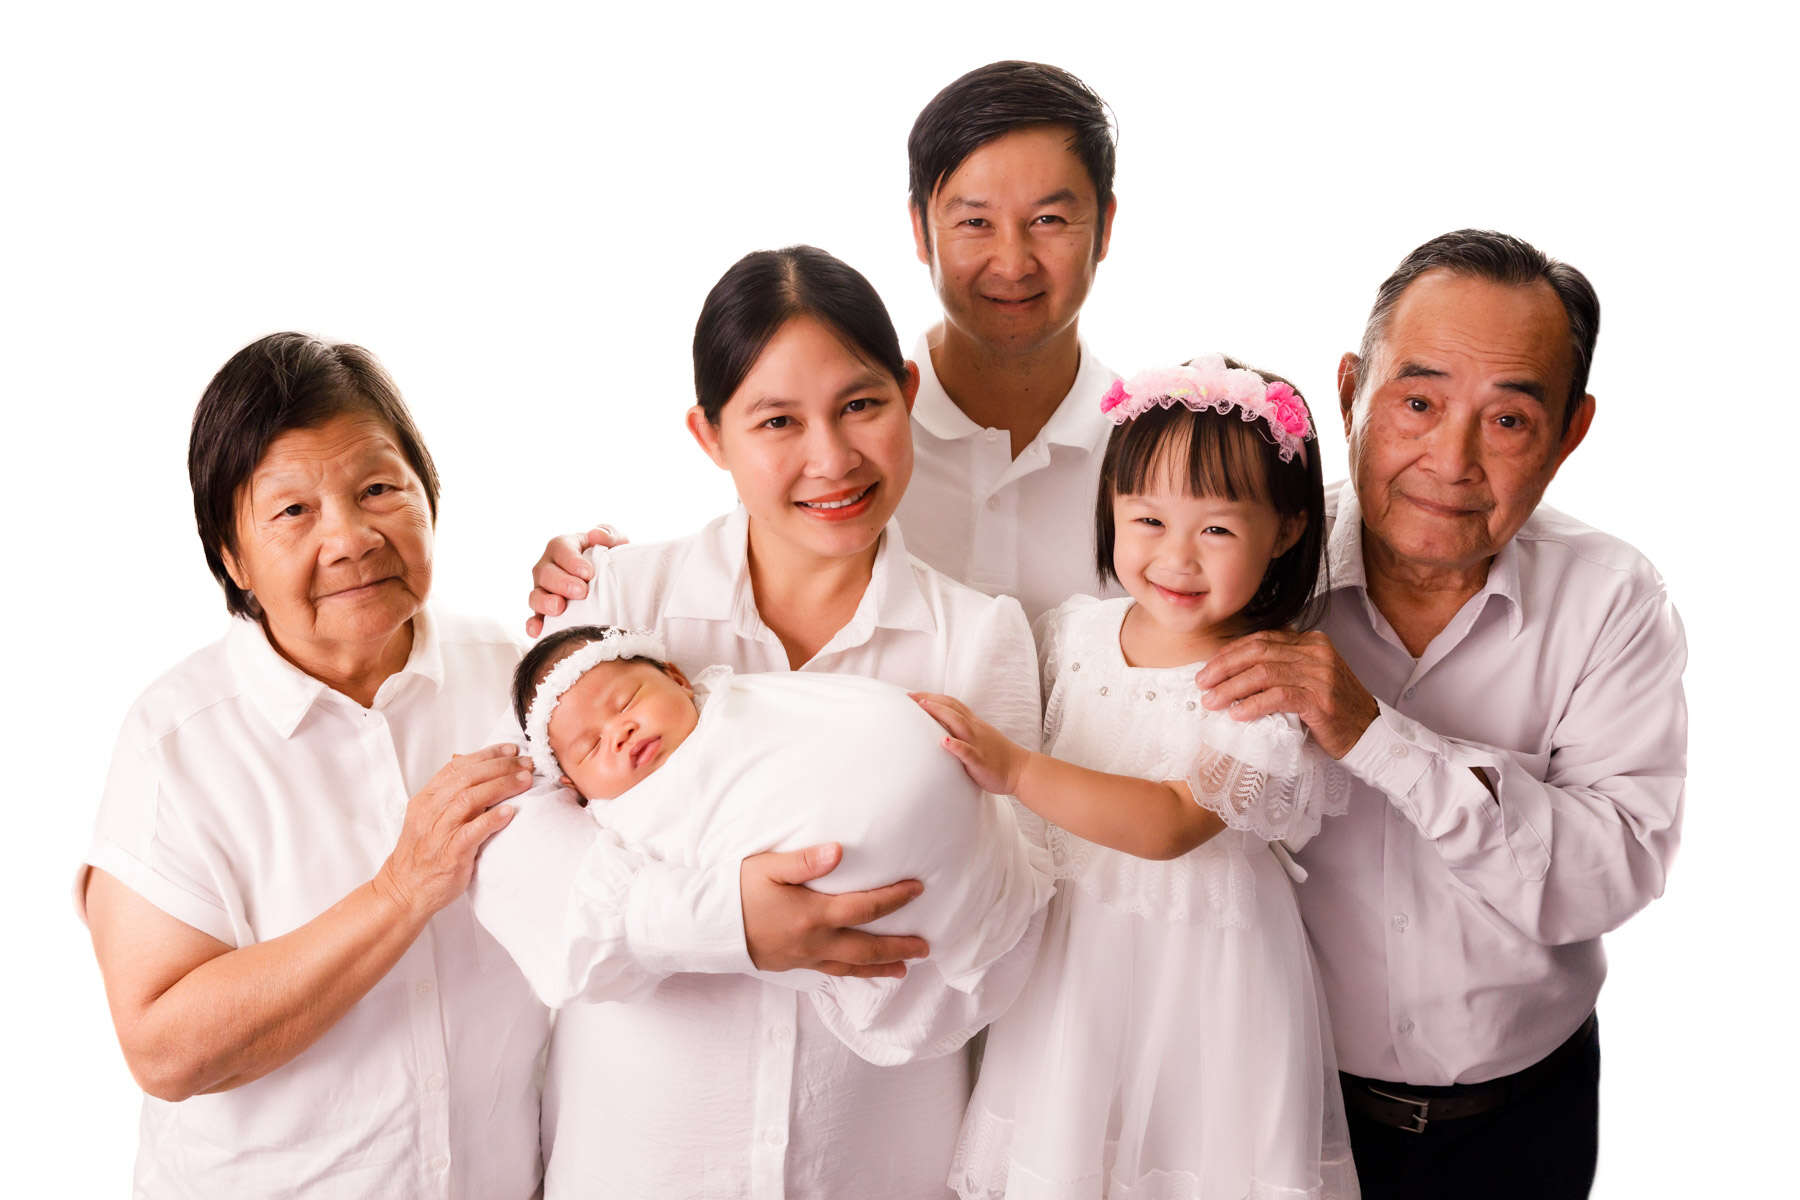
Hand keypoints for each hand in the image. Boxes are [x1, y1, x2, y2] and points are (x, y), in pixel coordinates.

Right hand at [373, 744, 531, 920]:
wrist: (404, 890)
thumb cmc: (423, 854)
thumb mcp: (430, 818)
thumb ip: (450, 795)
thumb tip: (475, 771)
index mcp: (426, 799)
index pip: (457, 767)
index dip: (486, 755)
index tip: (511, 750)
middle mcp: (430, 811)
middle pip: (467, 778)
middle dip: (500, 766)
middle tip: (525, 763)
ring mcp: (438, 832)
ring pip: (468, 799)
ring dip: (500, 786)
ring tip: (525, 781)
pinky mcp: (449, 854)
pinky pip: (471, 832)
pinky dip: (490, 820)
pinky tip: (509, 812)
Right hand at [525, 525, 627, 636]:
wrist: (614, 582)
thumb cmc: (611, 558)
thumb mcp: (615, 541)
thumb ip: (608, 534)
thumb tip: (594, 535)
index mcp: (563, 547)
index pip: (561, 548)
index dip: (571, 561)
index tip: (588, 573)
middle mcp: (548, 567)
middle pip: (545, 573)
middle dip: (561, 583)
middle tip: (581, 592)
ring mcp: (544, 590)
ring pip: (535, 595)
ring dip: (545, 603)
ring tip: (559, 608)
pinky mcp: (544, 612)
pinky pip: (534, 618)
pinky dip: (534, 624)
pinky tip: (539, 630)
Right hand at [739, 844, 928, 977]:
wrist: (704, 925)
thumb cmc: (734, 889)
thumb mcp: (766, 866)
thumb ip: (804, 860)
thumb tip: (839, 851)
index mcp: (812, 914)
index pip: (865, 907)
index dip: (895, 898)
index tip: (918, 889)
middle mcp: (813, 941)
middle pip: (866, 948)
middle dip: (899, 947)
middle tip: (926, 948)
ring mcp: (803, 957)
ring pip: (851, 966)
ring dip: (880, 968)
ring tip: (904, 971)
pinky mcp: (792, 965)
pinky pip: (830, 973)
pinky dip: (852, 974)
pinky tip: (859, 972)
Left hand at [911, 692, 1028, 794]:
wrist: (1020, 769)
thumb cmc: (997, 756)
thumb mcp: (979, 737)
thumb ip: (962, 730)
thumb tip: (941, 729)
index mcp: (973, 724)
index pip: (952, 704)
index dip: (933, 697)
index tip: (914, 694)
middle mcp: (974, 729)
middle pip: (952, 709)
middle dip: (931, 700)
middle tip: (910, 696)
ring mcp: (978, 744)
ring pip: (959, 724)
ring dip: (941, 714)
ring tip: (924, 707)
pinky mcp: (980, 760)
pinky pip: (968, 751)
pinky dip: (956, 745)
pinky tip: (945, 742)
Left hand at [1193, 630, 1378, 758]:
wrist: (1369, 733)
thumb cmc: (1333, 711)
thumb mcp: (1307, 679)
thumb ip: (1280, 669)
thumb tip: (1232, 674)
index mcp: (1310, 642)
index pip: (1261, 639)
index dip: (1230, 653)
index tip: (1208, 668)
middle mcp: (1315, 652)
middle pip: (1258, 651)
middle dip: (1224, 667)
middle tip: (1202, 683)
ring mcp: (1319, 674)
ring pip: (1263, 673)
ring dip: (1232, 688)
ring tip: (1212, 702)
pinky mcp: (1320, 698)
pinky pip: (1278, 696)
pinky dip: (1253, 705)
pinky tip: (1236, 715)